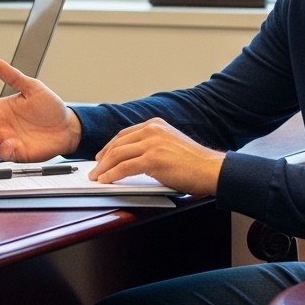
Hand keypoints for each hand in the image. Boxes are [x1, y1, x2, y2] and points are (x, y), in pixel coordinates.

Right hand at [0, 60, 82, 161]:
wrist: (67, 127)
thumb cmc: (50, 108)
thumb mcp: (33, 88)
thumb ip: (15, 78)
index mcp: (2, 108)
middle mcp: (2, 124)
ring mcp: (8, 139)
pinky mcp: (18, 152)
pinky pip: (5, 153)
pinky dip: (4, 150)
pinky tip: (8, 144)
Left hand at [91, 118, 224, 196]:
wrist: (210, 169)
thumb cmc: (194, 163)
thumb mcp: (170, 145)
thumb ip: (153, 146)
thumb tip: (134, 159)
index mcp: (156, 124)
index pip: (125, 134)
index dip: (110, 146)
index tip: (101, 156)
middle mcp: (152, 129)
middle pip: (118, 143)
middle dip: (103, 158)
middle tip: (95, 169)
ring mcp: (152, 143)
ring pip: (118, 154)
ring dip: (104, 168)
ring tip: (97, 177)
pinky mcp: (152, 158)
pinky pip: (124, 167)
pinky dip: (112, 175)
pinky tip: (106, 180)